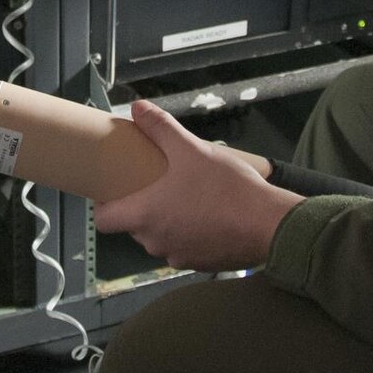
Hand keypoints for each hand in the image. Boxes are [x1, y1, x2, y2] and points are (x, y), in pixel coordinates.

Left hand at [93, 102, 303, 272]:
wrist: (269, 225)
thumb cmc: (224, 187)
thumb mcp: (191, 149)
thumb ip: (161, 128)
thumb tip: (138, 108)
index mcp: (144, 216)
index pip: (104, 220)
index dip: (105, 204)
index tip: (115, 188)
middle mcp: (155, 242)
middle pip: (133, 227)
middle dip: (141, 207)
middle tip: (156, 183)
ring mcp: (179, 257)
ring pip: (160, 238)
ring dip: (166, 221)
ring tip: (186, 197)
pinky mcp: (202, 265)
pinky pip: (185, 248)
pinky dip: (190, 234)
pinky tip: (208, 216)